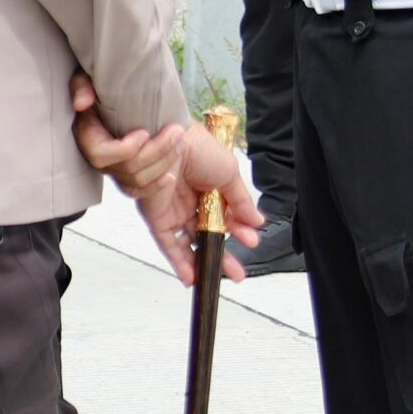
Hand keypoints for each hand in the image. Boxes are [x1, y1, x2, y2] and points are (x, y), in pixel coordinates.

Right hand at [70, 73, 185, 190]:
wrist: (111, 94)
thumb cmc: (98, 86)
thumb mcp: (86, 78)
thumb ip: (81, 86)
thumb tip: (83, 103)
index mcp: (87, 135)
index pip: (100, 154)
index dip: (125, 149)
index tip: (145, 132)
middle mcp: (98, 157)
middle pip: (127, 168)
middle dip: (156, 152)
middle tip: (177, 132)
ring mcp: (112, 168)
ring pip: (137, 180)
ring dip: (163, 164)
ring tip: (182, 142)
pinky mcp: (124, 175)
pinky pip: (137, 191)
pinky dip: (155, 186)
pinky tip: (170, 176)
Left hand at [126, 123, 262, 284]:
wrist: (169, 136)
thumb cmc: (197, 147)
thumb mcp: (228, 173)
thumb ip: (241, 201)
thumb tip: (257, 222)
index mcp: (206, 190)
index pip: (223, 219)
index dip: (237, 232)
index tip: (251, 242)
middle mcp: (187, 202)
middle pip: (205, 235)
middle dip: (222, 254)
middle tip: (238, 273)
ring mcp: (171, 210)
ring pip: (187, 243)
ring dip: (203, 261)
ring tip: (218, 277)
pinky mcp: (155, 216)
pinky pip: (167, 243)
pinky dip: (179, 261)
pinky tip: (193, 276)